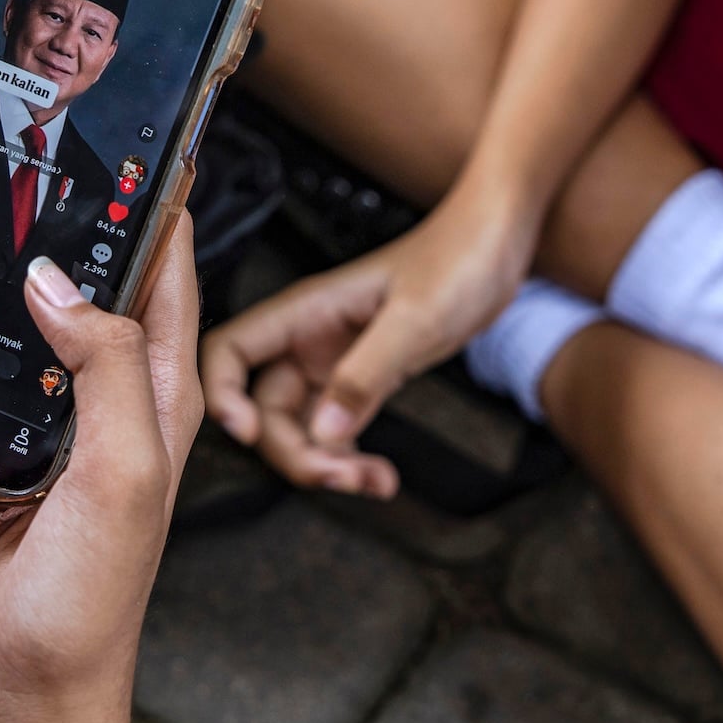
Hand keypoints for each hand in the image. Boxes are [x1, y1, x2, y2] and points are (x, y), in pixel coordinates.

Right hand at [0, 215, 202, 722]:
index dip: (149, 219)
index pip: (162, 287)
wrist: (30, 715)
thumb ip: (105, 370)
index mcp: (152, 407)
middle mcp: (99, 426)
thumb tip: (59, 280)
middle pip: (56, 319)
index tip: (122, 157)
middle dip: (12, 264)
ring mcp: (35, 464)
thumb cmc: (91, 610)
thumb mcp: (120, 475)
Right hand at [199, 181, 537, 497]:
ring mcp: (335, 359)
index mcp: (306, 311)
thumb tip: (323, 433)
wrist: (498, 240)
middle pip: (264, 407)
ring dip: (325, 462)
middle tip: (340, 478)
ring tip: (370, 482)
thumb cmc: (458, 257)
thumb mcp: (415, 320)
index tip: (247, 434)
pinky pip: (338, 426)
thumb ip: (367, 374)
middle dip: (294, 451)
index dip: (223, 396)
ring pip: (301, 425)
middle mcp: (310, 338)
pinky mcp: (365, 376)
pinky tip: (380, 475)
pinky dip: (351, 454)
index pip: (231, 352)